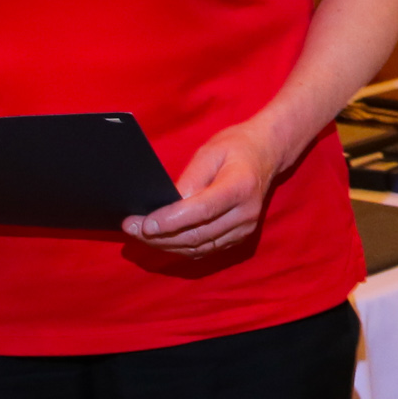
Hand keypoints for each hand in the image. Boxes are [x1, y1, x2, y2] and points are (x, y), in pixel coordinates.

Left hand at [124, 119, 289, 256]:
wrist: (266, 155)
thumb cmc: (235, 147)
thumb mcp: (209, 152)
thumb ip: (189, 179)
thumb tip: (167, 205)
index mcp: (240, 187)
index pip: (202, 210)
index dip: (171, 220)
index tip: (143, 223)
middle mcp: (245, 214)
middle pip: (197, 235)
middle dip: (160, 236)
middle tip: (130, 228)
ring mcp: (244, 229)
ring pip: (198, 248)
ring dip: (166, 245)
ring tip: (140, 235)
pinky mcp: (239, 238)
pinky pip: (205, 250)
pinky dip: (181, 248)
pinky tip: (161, 240)